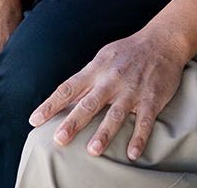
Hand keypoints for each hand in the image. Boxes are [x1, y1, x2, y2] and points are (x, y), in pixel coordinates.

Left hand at [28, 29, 189, 160]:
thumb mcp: (102, 59)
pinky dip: (139, 137)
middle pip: (90, 103)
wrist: (162, 41)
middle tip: (59, 139)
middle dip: (74, 121)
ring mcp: (132, 90)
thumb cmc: (127, 53)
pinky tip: (132, 154)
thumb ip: (86, 79)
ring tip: (93, 151)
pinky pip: (145, 121)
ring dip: (104, 132)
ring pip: (116, 114)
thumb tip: (63, 102)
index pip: (68, 88)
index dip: (50, 104)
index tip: (34, 120)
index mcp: (96, 70)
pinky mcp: (152, 98)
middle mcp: (111, 80)